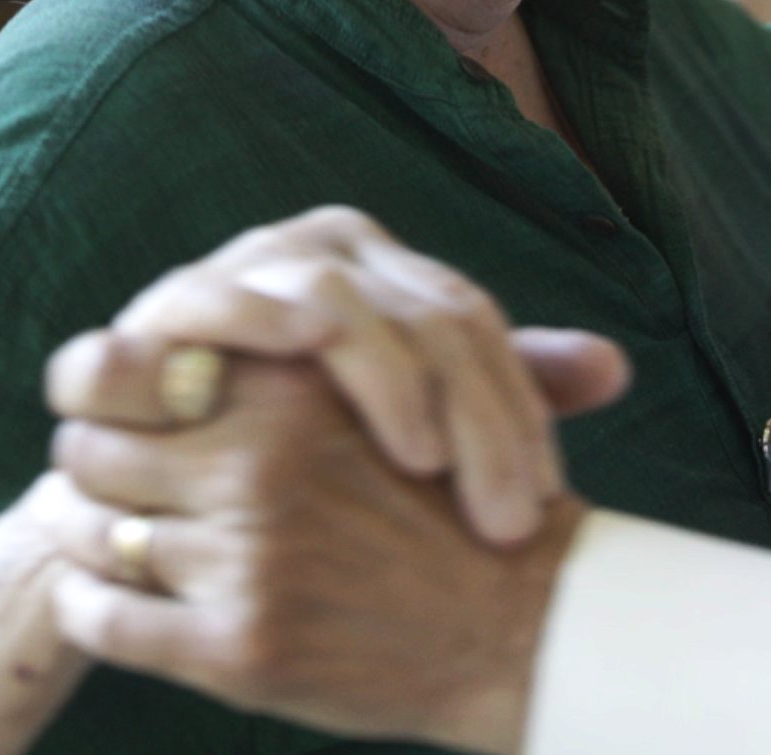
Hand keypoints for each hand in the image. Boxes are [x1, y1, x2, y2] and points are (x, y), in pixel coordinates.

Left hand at [30, 357, 578, 753]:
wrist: (520, 624)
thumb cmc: (447, 504)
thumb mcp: (379, 397)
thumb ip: (284, 368)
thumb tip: (155, 349)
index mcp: (291, 391)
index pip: (135, 371)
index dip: (111, 393)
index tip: (117, 414)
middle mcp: (261, 466)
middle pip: (95, 450)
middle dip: (87, 465)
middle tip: (94, 481)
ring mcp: (247, 560)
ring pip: (88, 535)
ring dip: (79, 537)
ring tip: (95, 540)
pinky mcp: (238, 649)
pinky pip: (102, 619)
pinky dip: (86, 609)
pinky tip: (106, 602)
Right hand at [45, 206, 628, 543]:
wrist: (151, 471)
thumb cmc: (291, 443)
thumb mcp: (398, 424)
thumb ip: (495, 392)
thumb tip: (618, 368)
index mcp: (391, 272)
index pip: (479, 329)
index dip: (519, 415)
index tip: (544, 508)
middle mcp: (328, 251)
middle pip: (428, 318)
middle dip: (477, 421)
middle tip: (504, 518)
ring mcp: (248, 268)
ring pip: (340, 301)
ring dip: (387, 377)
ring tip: (426, 461)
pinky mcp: (170, 304)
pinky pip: (217, 300)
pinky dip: (260, 324)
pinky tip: (309, 368)